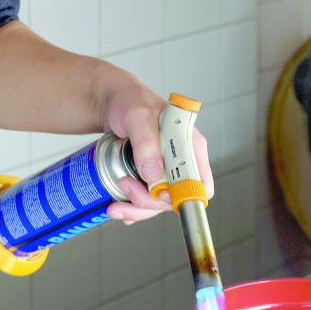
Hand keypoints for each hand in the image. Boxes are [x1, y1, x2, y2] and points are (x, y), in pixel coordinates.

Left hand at [101, 79, 213, 224]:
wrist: (110, 101)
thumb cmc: (129, 100)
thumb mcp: (138, 116)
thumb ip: (146, 141)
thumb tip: (153, 174)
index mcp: (190, 145)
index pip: (200, 183)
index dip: (183, 196)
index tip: (156, 193)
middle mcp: (181, 161)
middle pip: (175, 198)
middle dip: (148, 202)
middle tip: (123, 185)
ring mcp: (164, 171)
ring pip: (158, 203)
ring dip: (137, 209)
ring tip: (113, 206)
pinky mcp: (148, 176)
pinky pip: (146, 200)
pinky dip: (132, 208)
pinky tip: (118, 206)